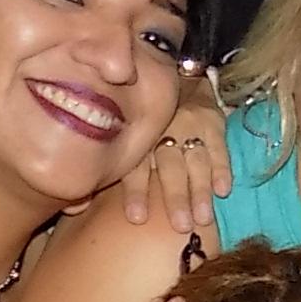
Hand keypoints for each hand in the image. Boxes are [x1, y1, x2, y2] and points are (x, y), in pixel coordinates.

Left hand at [118, 83, 232, 231]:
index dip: (135, 191)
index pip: (136, 165)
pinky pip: (219, 147)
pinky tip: (222, 190)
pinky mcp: (213, 122)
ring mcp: (190, 125)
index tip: (136, 219)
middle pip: (169, 166)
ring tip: (203, 218)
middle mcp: (163, 130)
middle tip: (180, 226)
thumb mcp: (125, 133)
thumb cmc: (146, 116)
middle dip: (175, 197)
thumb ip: (113, 164)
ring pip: (195, 160)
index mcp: (139, 136)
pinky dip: (221, 169)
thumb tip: (78, 206)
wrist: (179, 75)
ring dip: (200, 190)